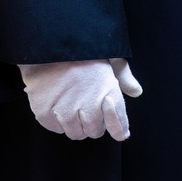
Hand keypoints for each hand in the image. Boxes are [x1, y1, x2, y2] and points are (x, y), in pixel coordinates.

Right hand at [18, 57, 140, 140]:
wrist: (49, 47)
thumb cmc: (83, 52)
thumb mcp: (110, 58)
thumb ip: (123, 77)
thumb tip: (136, 92)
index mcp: (108, 92)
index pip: (118, 122)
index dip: (119, 129)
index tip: (120, 133)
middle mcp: (88, 105)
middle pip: (95, 132)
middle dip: (95, 126)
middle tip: (89, 114)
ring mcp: (65, 111)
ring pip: (75, 133)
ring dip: (76, 126)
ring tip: (73, 110)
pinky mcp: (45, 113)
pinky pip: (56, 129)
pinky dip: (58, 123)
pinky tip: (59, 109)